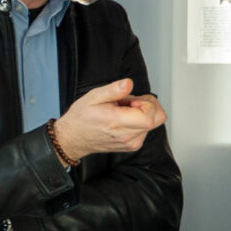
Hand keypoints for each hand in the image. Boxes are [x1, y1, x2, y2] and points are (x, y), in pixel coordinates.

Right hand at [52, 79, 166, 161]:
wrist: (73, 138)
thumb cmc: (82, 118)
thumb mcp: (93, 96)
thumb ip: (113, 89)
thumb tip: (128, 84)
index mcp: (118, 123)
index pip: (151, 116)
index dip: (147, 103)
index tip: (133, 100)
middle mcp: (127, 136)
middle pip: (158, 118)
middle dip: (147, 106)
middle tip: (129, 103)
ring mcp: (131, 143)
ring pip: (153, 123)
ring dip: (141, 114)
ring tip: (121, 112)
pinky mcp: (132, 146)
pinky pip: (146, 130)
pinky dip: (138, 122)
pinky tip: (122, 120)